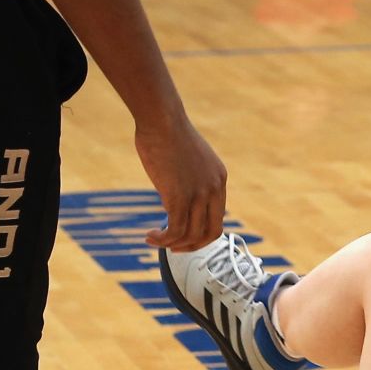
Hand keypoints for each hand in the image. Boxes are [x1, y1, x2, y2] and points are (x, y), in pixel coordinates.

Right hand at [134, 115, 226, 250]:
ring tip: (154, 240)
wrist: (162, 121)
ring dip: (172, 245)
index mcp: (219, 180)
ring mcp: (199, 194)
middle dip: (192, 246)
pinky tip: (150, 237)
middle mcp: (214, 190)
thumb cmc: (167, 134)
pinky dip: (163, 239)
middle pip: (211, 233)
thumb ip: (189, 178)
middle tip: (174, 248)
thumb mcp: (188, 159)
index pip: (217, 217)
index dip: (201, 232)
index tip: (184, 236)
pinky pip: (175, 230)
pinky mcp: (180, 197)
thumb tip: (176, 193)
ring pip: (191, 235)